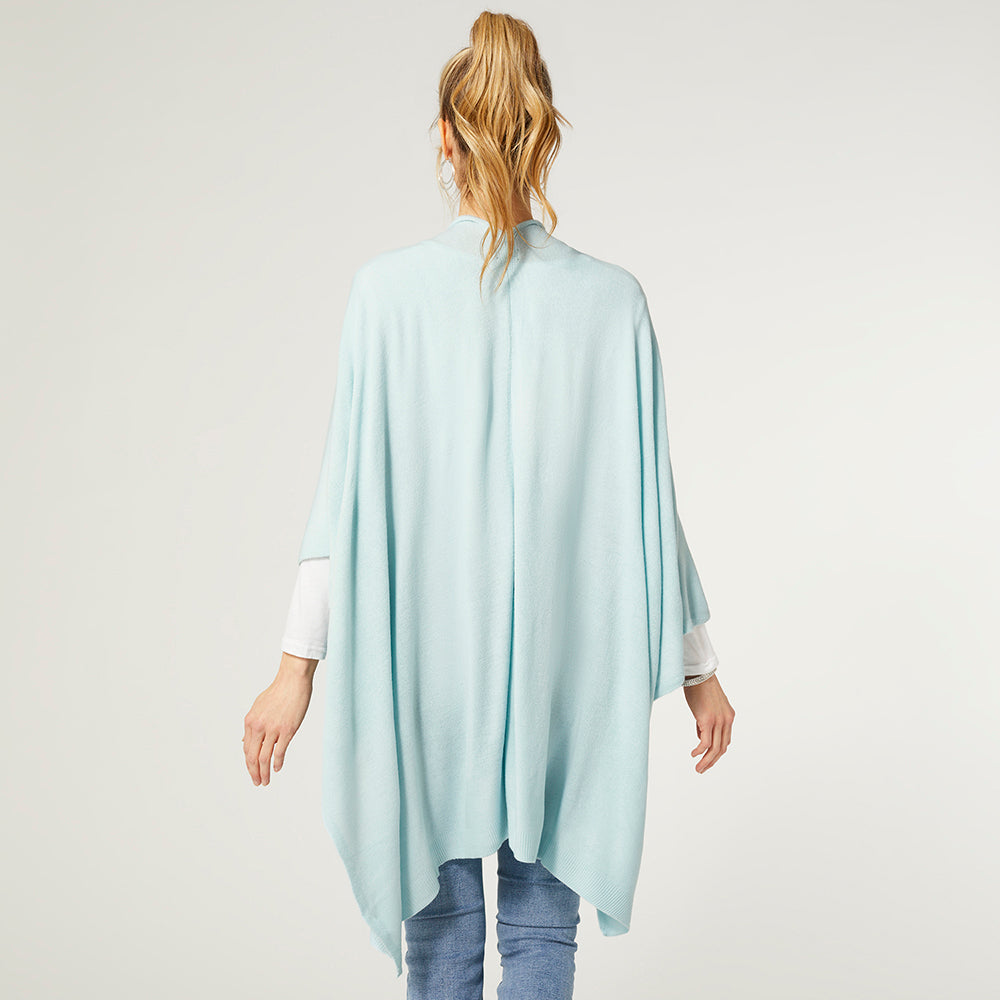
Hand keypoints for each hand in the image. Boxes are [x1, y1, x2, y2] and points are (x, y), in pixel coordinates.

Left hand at [242, 653, 317, 785]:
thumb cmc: (278, 692)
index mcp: (250, 721)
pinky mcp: (287, 730)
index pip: (246, 749)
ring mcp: (273, 729)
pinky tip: (277, 769)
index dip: (249, 763)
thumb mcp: (258, 707)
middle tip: (257, 782)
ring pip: (264, 758)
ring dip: (264, 773)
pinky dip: (277, 762)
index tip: (252, 772)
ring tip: (265, 781)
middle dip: (254, 773)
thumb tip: (246, 740)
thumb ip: (252, 725)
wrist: (293, 681)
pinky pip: (279, 751)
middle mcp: (259, 727)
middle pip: (253, 757)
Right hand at [683, 674, 734, 772]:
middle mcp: (726, 720)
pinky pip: (705, 742)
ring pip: (715, 748)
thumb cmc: (700, 687)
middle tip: (702, 769)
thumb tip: (701, 734)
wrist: (698, 674)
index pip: (725, 740)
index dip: (717, 752)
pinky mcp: (707, 720)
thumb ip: (707, 720)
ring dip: (706, 761)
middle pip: (722, 748)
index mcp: (728, 717)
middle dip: (712, 761)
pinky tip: (693, 754)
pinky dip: (700, 751)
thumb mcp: (707, 706)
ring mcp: (718, 721)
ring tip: (698, 769)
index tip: (707, 759)